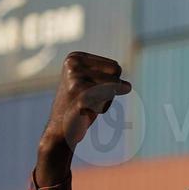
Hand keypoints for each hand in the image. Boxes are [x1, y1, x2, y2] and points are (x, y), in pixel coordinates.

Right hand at [36, 52, 131, 186]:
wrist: (61, 131)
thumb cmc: (81, 106)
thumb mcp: (93, 82)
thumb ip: (110, 75)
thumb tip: (127, 86)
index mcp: (75, 57)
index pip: (115, 67)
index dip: (109, 84)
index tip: (89, 92)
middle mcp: (73, 64)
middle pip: (116, 75)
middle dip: (109, 91)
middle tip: (89, 100)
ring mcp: (75, 80)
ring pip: (114, 87)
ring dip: (105, 100)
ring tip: (86, 105)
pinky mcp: (80, 96)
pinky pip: (108, 98)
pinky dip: (102, 108)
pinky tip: (85, 112)